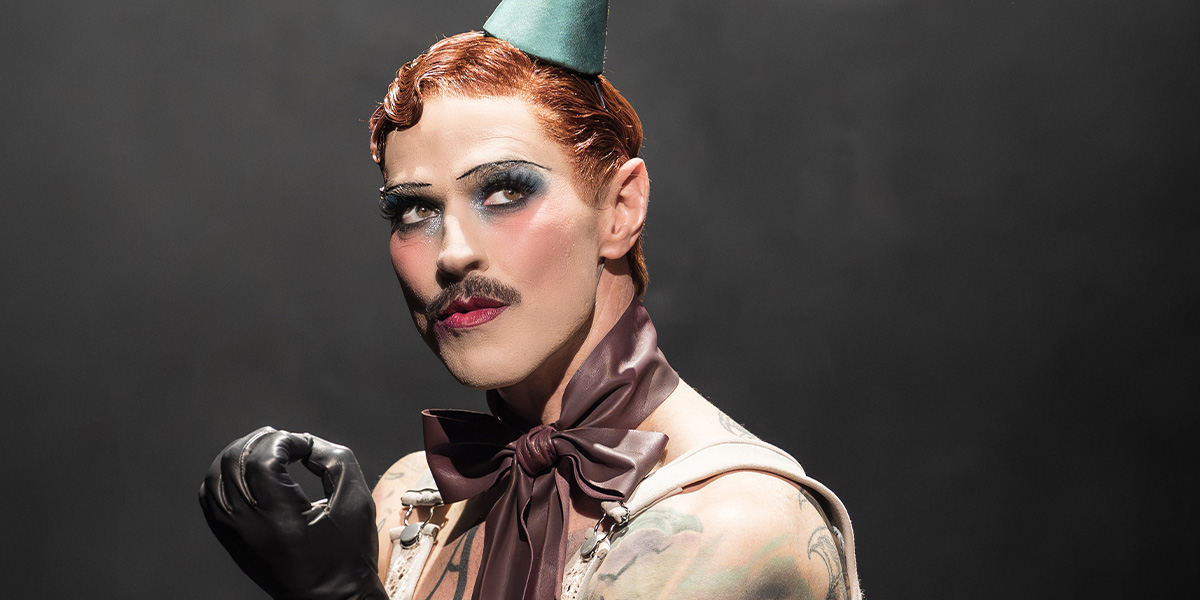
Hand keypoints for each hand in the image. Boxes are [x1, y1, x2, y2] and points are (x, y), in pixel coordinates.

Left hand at [198, 427, 387, 599]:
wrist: (331, 599)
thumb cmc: (348, 553)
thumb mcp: (356, 500)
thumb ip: (334, 458)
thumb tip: (304, 441)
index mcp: (281, 519)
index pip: (263, 460)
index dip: (284, 442)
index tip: (306, 447)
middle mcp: (249, 526)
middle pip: (234, 462)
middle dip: (262, 441)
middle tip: (287, 442)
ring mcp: (234, 534)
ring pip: (216, 476)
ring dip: (240, 453)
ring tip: (267, 449)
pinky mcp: (229, 540)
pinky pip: (210, 496)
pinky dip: (224, 475)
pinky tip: (248, 470)